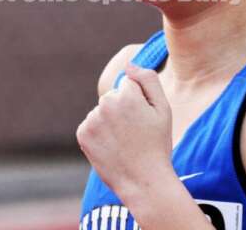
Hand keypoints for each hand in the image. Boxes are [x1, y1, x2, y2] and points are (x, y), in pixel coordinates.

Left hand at [76, 63, 173, 196]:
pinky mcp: (82, 134)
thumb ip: (148, 79)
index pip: (128, 84)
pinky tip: (112, 146)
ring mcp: (92, 120)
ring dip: (109, 122)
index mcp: (126, 94)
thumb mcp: (163, 109)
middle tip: (135, 133)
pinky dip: (99, 133)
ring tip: (124, 142)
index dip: (139, 101)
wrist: (143, 181)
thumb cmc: (157, 144)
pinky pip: (91, 125)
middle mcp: (105, 103)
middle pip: (113, 97)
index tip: (143, 119)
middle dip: (122, 109)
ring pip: (101, 111)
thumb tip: (129, 64)